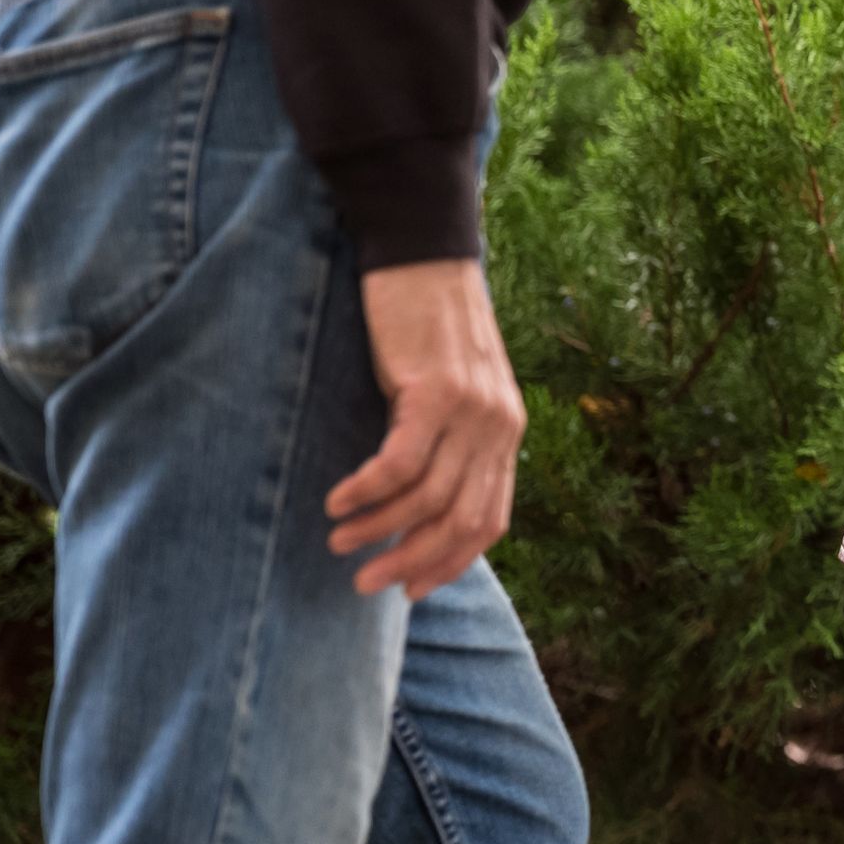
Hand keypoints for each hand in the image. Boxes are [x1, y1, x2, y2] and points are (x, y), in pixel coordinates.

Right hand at [332, 259, 525, 596]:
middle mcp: (500, 425)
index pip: (489, 520)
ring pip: (426, 497)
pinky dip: (367, 491)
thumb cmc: (424, 327)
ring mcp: (472, 409)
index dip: (450, 562)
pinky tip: (337, 502)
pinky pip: (400, 463)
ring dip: (378, 528)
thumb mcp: (448, 392)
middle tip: (364, 582)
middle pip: (460, 520)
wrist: (424, 254)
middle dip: (411, 561)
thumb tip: (415, 507)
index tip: (410, 589)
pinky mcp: (436, 390)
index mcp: (507, 432)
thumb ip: (448, 444)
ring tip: (339, 540)